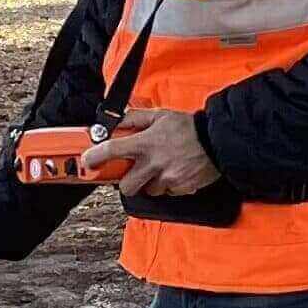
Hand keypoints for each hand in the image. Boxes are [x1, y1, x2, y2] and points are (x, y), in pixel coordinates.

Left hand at [82, 107, 218, 197]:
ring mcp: (168, 178)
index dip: (96, 157)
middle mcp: (154, 163)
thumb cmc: (190, 127)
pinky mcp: (181, 188)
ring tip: (162, 168)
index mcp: (146, 143)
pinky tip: (175, 171)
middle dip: (127, 182)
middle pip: (127, 186)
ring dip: (150, 183)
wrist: (219, 141)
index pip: (113, 150)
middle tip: (134, 172)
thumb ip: (136, 118)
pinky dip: (168, 185)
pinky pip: (167, 192)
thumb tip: (116, 121)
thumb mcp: (160, 115)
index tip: (88, 161)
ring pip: (148, 191)